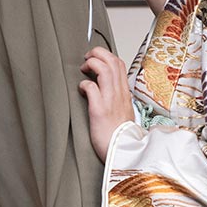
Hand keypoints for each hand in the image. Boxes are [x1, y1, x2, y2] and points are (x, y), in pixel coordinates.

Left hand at [78, 47, 133, 161]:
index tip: (96, 59)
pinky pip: (91, 88)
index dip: (106, 56)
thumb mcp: (123, 112)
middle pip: (112, 61)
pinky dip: (84, 84)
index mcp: (125, 93)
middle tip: (86, 58)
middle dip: (97, 53)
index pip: (119, 64)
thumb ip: (116, 99)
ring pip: (104, 69)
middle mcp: (120, 94)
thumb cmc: (120, 136)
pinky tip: (81, 89)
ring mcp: (111, 100)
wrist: (124, 153)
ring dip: (91, 63)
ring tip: (83, 68)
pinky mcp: (100, 110)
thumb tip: (103, 89)